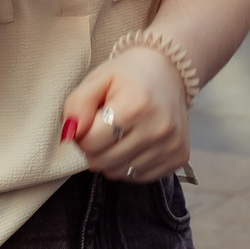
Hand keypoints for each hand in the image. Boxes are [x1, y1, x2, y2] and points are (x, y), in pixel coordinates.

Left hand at [63, 46, 190, 183]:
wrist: (168, 71)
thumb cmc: (129, 75)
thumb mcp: (98, 79)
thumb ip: (77, 104)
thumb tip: (70, 134)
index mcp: (137, 104)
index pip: (90, 142)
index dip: (81, 134)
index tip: (89, 121)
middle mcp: (158, 128)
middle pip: (103, 161)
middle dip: (93, 148)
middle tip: (101, 128)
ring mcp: (171, 145)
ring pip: (118, 172)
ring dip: (110, 158)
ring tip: (119, 134)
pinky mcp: (178, 158)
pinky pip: (138, 177)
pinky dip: (128, 164)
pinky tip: (134, 143)